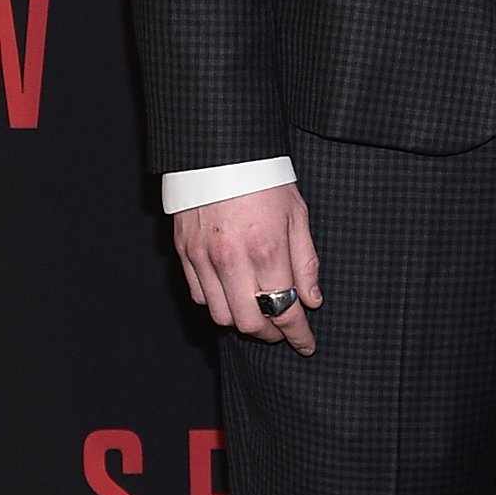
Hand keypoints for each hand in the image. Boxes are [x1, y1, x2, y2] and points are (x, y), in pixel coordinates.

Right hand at [173, 183, 322, 352]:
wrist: (220, 149)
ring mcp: (204, 258)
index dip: (298, 334)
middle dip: (270, 334)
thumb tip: (311, 299)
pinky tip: (233, 295)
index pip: (285, 310)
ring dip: (242, 321)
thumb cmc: (265, 179)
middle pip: (249, 323)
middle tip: (283, 329)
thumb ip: (305, 261)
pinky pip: (199, 295)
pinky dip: (217, 303)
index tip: (306, 344)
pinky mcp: (184, 252)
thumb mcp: (297, 215)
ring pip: (220, 315)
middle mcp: (232, 260)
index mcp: (267, 250)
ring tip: (258, 312)